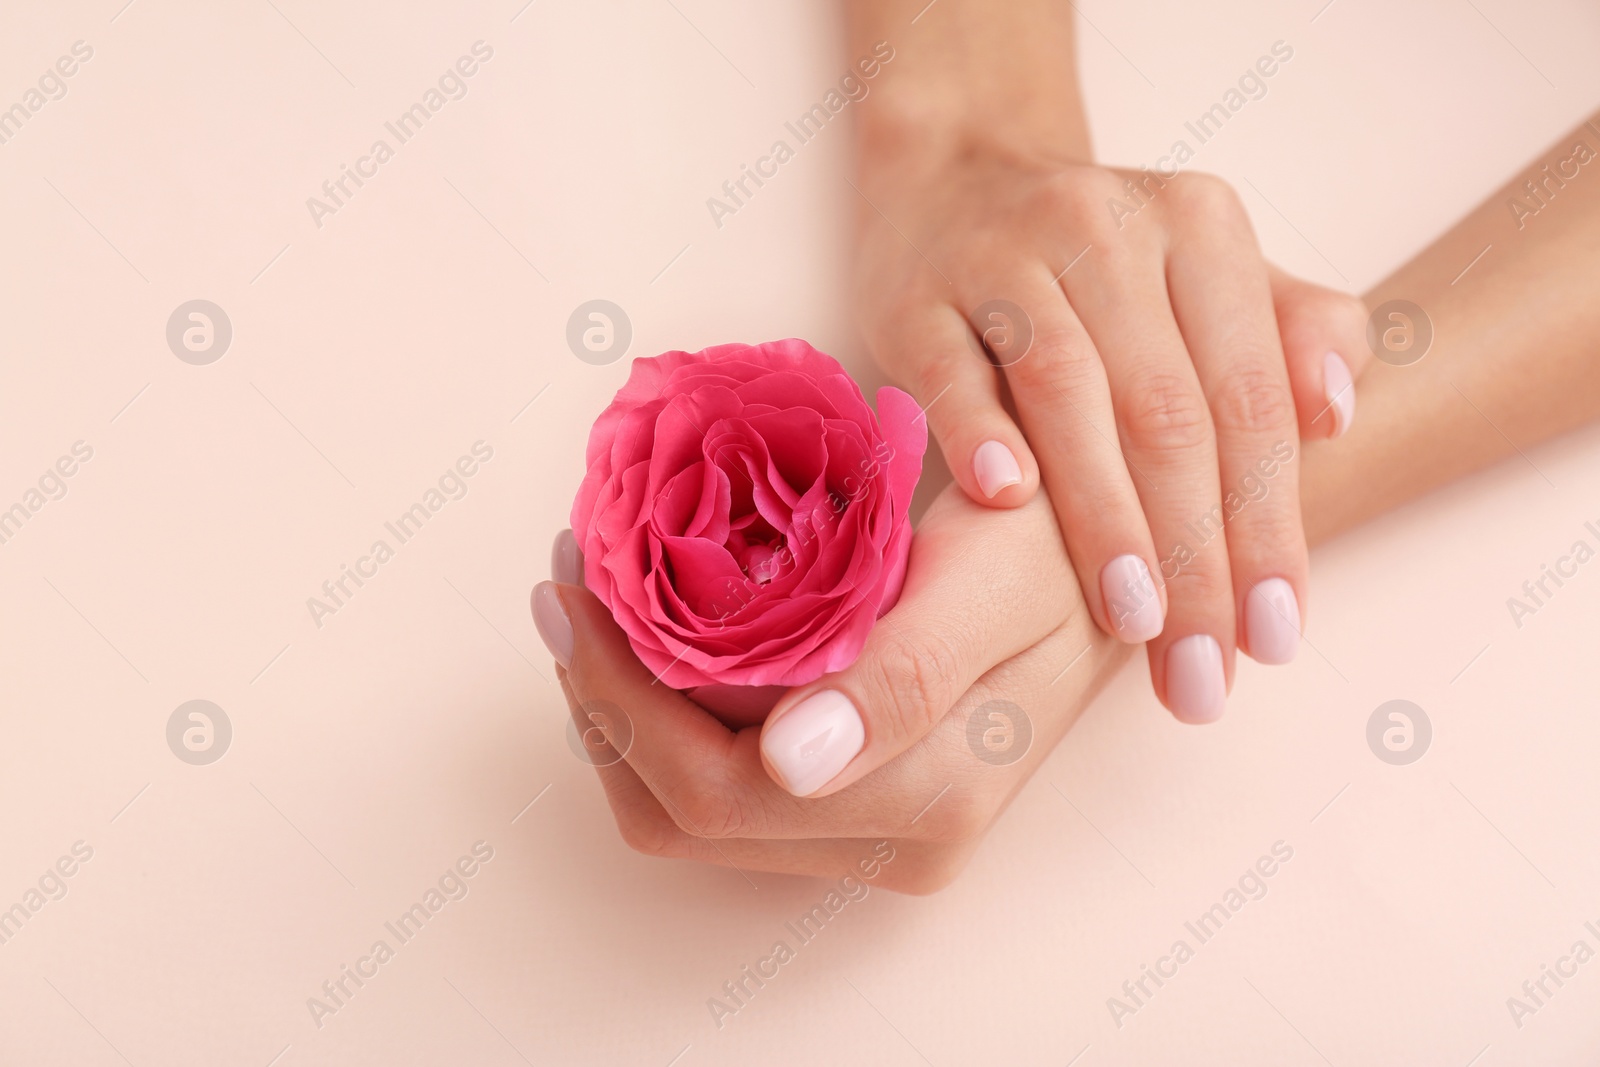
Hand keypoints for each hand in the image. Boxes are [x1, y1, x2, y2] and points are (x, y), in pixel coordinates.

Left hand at [536, 483, 1129, 891]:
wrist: (1121, 573)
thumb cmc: (1061, 552)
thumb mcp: (992, 583)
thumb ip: (903, 676)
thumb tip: (784, 766)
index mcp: (929, 797)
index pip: (714, 787)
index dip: (620, 694)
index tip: (577, 577)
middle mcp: (897, 846)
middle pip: (683, 814)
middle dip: (603, 699)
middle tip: (569, 580)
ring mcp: (876, 840)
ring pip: (690, 817)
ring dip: (622, 716)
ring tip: (593, 604)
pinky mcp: (861, 813)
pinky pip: (724, 796)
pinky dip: (666, 723)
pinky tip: (652, 641)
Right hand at [854, 114, 1367, 722]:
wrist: (955, 185)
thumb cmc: (1100, 265)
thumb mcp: (1207, 277)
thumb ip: (1290, 338)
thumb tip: (1337, 416)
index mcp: (1202, 228)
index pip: (1249, 398)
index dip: (1270, 524)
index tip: (1277, 637)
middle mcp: (1109, 228)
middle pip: (1167, 411)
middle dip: (1196, 554)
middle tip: (1201, 671)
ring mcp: (1005, 256)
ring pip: (1069, 393)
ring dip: (1105, 517)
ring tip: (1134, 621)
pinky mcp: (919, 293)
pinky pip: (953, 369)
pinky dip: (979, 430)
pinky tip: (1003, 498)